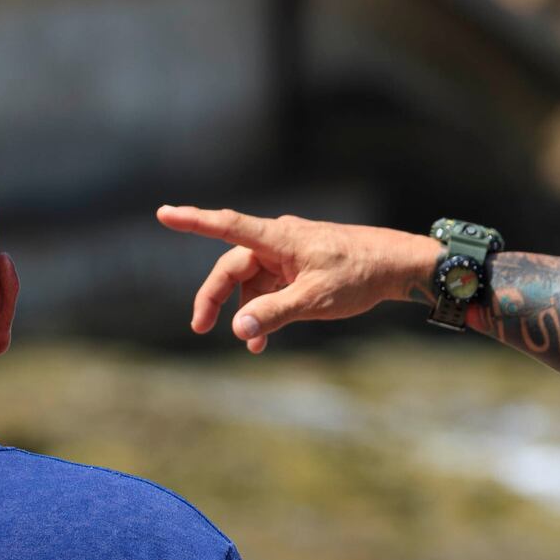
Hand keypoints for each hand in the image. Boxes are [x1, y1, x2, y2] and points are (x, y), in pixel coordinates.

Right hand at [157, 206, 439, 351]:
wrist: (396, 266)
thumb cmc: (358, 275)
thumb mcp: (315, 299)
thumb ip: (274, 314)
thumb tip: (237, 329)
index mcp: (278, 238)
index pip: (226, 226)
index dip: (193, 221)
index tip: (163, 214)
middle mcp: (278, 242)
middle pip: (232, 267)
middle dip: (214, 297)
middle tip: (199, 328)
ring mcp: (288, 256)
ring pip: (251, 282)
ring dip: (244, 311)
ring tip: (250, 346)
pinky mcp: (299, 269)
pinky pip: (270, 289)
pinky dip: (263, 311)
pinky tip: (264, 340)